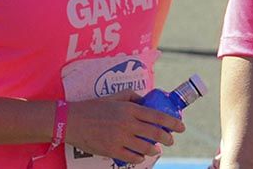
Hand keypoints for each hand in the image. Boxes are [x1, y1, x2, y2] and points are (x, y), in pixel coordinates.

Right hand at [66, 90, 185, 163]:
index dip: (172, 123)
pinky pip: (131, 157)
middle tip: (171, 140)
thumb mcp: (114, 96)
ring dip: (154, 149)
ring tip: (157, 149)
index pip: (157, 116)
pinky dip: (139, 157)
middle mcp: (127, 124)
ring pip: (145, 147)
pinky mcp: (111, 150)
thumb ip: (132, 97)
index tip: (181, 126)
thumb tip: (146, 101)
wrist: (71, 121)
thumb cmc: (93, 107)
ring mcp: (119, 138)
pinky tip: (141, 155)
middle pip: (155, 133)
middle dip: (168, 138)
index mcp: (130, 109)